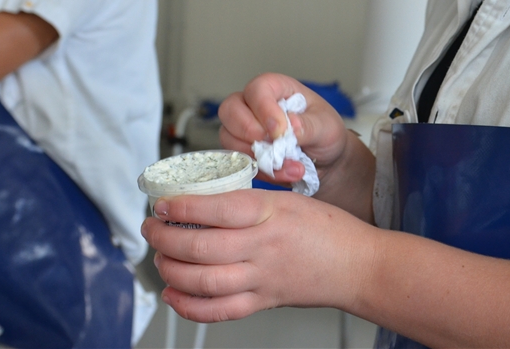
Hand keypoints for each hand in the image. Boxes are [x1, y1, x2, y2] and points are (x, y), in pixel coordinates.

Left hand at [141, 189, 376, 322]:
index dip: (181, 206)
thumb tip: (204, 202)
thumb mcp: (288, 199)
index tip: (162, 203)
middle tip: (152, 228)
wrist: (357, 265)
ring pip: (203, 280)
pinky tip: (174, 294)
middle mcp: (264, 246)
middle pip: (202, 246)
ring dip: (171, 270)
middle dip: (165, 238)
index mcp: (271, 212)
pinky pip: (219, 310)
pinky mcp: (264, 301)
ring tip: (160, 257)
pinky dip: (189, 306)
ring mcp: (262, 278)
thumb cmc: (328, 229)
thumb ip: (249, 201)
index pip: (216, 208)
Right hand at [218, 73, 348, 184]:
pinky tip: (285, 174)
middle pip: (230, 109)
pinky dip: (262, 172)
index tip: (280, 130)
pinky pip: (239, 162)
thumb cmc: (325, 133)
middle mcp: (254, 105)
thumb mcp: (326, 126)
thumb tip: (291, 125)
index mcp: (276, 88)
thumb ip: (309, 125)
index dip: (264, 109)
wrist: (326, 161)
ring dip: (258, 157)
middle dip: (248, 131)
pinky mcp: (243, 152)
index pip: (257, 89)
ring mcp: (245, 129)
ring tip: (291, 166)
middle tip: (274, 145)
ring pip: (229, 138)